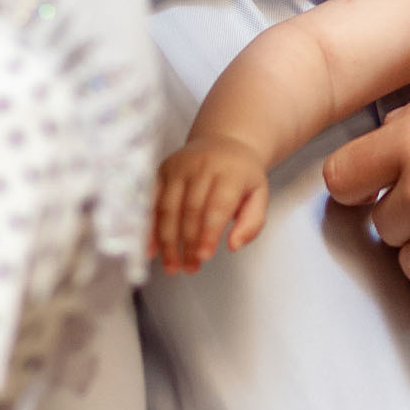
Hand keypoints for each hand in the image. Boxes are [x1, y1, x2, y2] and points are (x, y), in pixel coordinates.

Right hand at [153, 137, 270, 273]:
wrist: (223, 142)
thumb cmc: (242, 174)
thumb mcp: (259, 195)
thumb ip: (252, 222)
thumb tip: (234, 245)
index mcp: (230, 172)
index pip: (216, 206)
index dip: (208, 234)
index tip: (203, 257)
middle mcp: (202, 166)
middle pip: (189, 210)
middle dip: (187, 243)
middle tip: (189, 267)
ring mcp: (179, 166)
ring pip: (167, 207)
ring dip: (167, 241)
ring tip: (172, 265)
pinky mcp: (162, 170)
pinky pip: (152, 202)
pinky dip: (150, 228)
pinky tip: (152, 249)